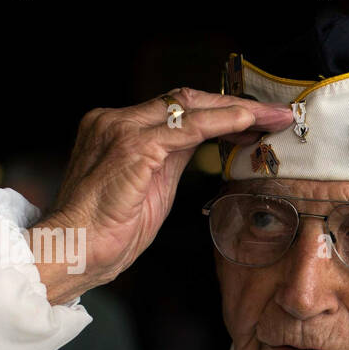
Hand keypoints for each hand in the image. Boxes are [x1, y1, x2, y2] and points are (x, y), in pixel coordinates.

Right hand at [32, 88, 292, 301]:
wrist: (73, 250)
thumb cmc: (107, 230)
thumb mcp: (150, 187)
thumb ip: (171, 160)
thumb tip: (201, 144)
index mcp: (115, 127)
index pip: (175, 107)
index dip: (218, 110)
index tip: (254, 117)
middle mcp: (115, 120)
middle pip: (186, 99)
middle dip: (235, 104)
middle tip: (275, 113)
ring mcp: (122, 129)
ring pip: (191, 107)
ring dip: (238, 111)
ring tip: (274, 118)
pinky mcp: (134, 148)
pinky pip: (188, 128)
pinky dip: (222, 122)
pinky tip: (247, 123)